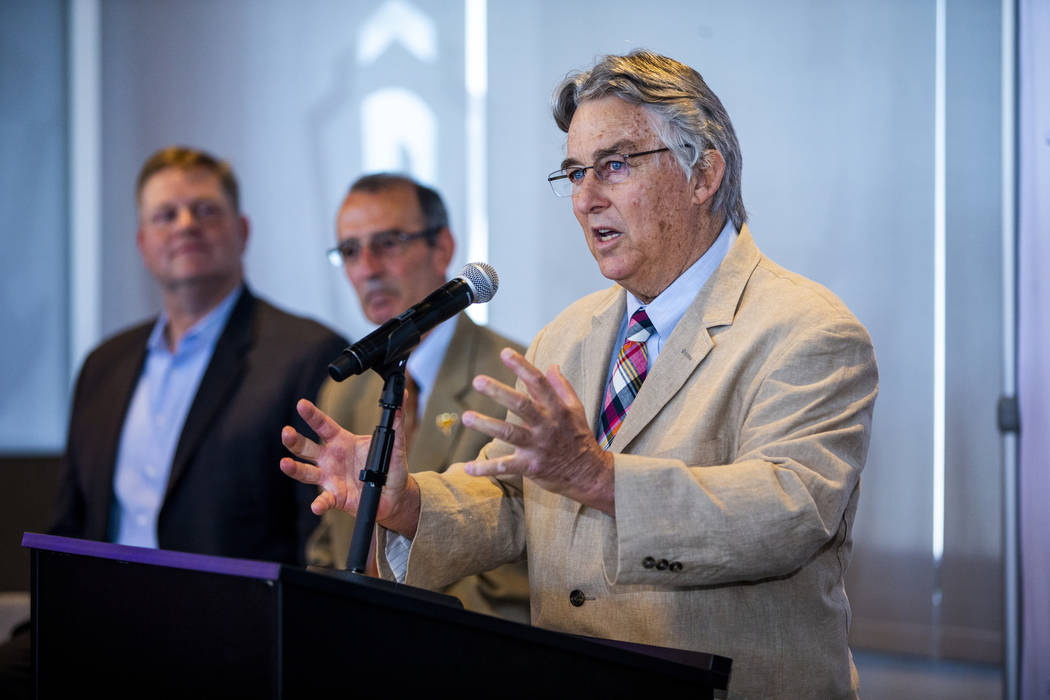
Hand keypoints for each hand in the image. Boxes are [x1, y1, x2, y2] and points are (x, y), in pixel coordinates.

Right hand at [280, 398, 420, 536]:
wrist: (394, 496)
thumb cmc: (389, 467)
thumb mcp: (394, 443)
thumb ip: (395, 420)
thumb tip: (402, 394)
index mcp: (342, 442)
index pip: (323, 425)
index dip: (312, 415)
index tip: (301, 404)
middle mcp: (331, 459)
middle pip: (306, 447)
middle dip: (294, 440)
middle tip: (286, 432)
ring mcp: (330, 478)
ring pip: (306, 472)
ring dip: (294, 468)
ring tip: (284, 463)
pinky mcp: (335, 497)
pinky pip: (324, 500)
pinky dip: (319, 503)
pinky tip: (316, 506)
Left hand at [461, 348, 615, 513]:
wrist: (590, 474)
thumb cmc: (579, 438)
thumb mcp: (576, 409)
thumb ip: (562, 387)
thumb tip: (552, 365)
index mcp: (557, 409)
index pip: (538, 382)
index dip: (522, 367)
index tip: (504, 353)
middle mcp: (546, 425)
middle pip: (521, 405)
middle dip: (499, 392)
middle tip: (478, 380)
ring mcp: (537, 446)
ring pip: (509, 433)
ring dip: (486, 425)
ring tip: (466, 417)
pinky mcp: (530, 466)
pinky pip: (505, 467)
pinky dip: (486, 468)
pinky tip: (467, 467)